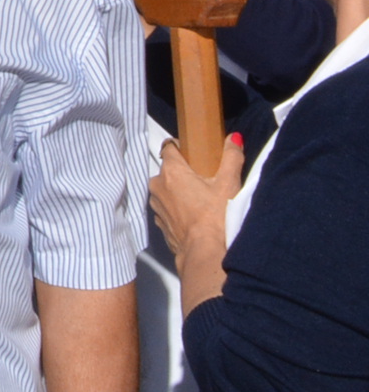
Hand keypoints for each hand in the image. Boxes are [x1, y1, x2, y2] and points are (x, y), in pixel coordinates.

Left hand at [152, 130, 243, 305]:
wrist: (205, 254)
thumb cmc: (217, 215)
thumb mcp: (229, 184)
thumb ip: (231, 157)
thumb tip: (235, 137)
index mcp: (171, 171)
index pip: (169, 148)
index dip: (180, 148)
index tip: (194, 152)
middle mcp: (157, 185)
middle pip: (168, 171)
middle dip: (183, 173)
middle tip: (203, 180)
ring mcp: (156, 206)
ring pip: (166, 190)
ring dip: (178, 192)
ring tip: (200, 200)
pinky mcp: (159, 223)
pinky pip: (167, 209)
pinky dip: (177, 209)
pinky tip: (193, 217)